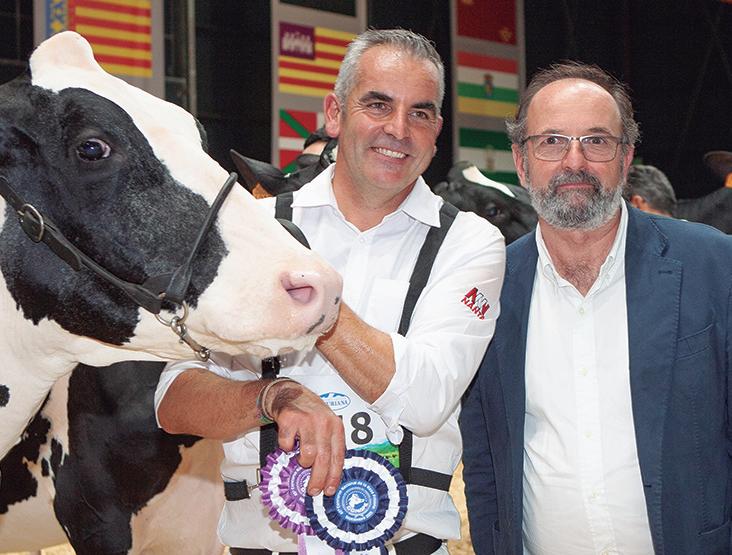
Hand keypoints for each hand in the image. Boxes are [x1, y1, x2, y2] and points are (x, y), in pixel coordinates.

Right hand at [266, 380, 344, 495]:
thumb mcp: (327, 425)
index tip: (330, 490)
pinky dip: (286, 447)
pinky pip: (287, 444)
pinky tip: (289, 442)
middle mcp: (323, 422)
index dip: (334, 476)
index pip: (338, 456)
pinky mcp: (290, 419)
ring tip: (302, 459)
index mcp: (336, 426)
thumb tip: (328, 476)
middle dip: (318, 479)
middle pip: (323, 458)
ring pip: (308, 453)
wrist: (290, 393)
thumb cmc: (310, 413)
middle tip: (313, 490)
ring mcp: (307, 420)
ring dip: (303, 461)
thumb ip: (329, 446)